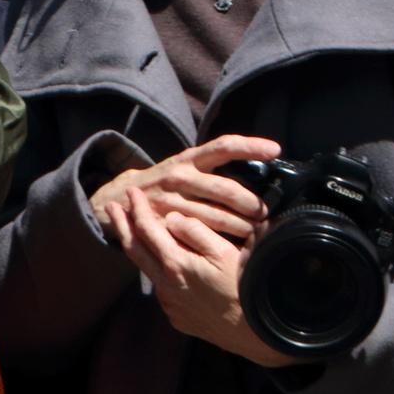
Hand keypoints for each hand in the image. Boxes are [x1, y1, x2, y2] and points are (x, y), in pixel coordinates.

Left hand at [89, 140, 293, 366]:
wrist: (257, 334)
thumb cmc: (247, 289)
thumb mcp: (226, 253)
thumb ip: (196, 233)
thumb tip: (172, 219)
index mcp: (176, 265)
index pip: (147, 229)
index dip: (137, 208)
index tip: (131, 192)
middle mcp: (165, 286)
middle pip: (134, 250)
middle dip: (122, 225)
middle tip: (111, 206)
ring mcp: (169, 305)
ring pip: (147, 270)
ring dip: (140, 249)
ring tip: (135, 232)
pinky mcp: (177, 318)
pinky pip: (162, 290)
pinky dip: (158, 271)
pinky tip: (162, 264)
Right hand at [90, 135, 277, 241]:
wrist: (119, 197)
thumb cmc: (164, 183)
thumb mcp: (183, 167)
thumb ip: (211, 170)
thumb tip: (255, 176)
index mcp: (189, 159)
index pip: (223, 146)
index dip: (249, 146)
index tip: (274, 149)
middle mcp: (180, 176)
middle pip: (226, 189)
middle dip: (251, 204)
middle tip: (265, 213)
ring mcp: (172, 200)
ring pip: (217, 217)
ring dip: (241, 227)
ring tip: (255, 233)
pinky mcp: (165, 222)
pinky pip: (200, 234)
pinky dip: (220, 241)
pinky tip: (234, 247)